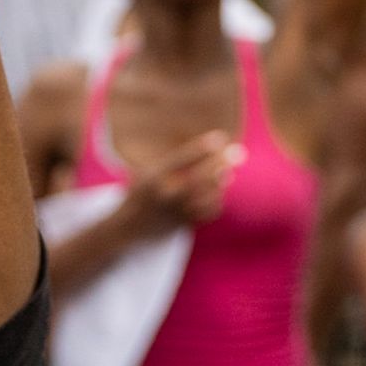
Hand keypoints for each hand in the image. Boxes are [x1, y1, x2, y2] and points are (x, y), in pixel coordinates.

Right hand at [122, 131, 239, 235]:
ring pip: (210, 196)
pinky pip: (211, 211)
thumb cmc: (142, 191)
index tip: (219, 137)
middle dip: (221, 163)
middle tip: (236, 152)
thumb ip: (171, 162)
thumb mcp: (146, 172)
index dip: (202, 148)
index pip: (182, 158)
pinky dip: (217, 200)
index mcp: (154, 178)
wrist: (128, 228)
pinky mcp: (185, 224)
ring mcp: (177, 212)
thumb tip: (204, 147)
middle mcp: (166, 195)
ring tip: (225, 173)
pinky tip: (216, 192)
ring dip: (221, 182)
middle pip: (201, 177)